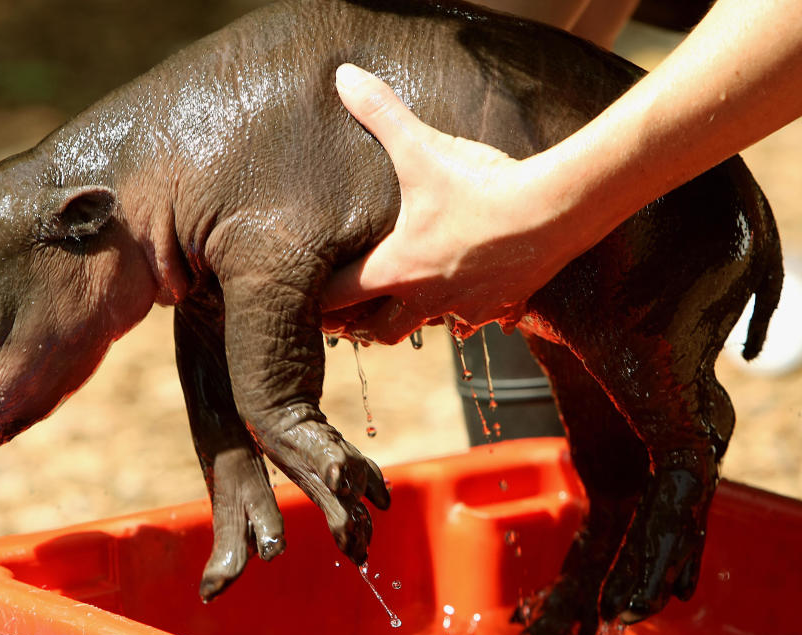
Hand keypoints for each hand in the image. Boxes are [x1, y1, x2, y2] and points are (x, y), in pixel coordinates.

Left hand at [320, 64, 580, 343]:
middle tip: (353, 316)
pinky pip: (475, 320)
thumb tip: (344, 77)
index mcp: (396, 268)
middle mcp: (425, 298)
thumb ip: (381, 114)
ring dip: (413, 318)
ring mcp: (464, 306)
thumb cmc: (482, 187)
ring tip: (408, 301)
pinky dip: (466, 311)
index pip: (339, 298)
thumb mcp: (423, 149)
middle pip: (380, 331)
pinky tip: (469, 292)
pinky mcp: (499, 305)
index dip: (318, 302)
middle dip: (363, 325)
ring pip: (427, 328)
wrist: (553, 212)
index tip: (307, 304)